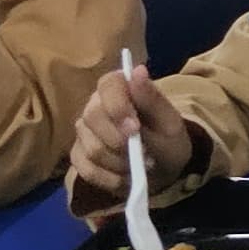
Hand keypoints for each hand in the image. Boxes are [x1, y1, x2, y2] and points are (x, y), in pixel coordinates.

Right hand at [67, 63, 198, 207]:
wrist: (162, 169)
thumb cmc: (168, 140)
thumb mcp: (170, 122)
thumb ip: (152, 100)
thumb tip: (138, 70)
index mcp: (121, 88)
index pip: (108, 84)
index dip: (117, 106)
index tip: (134, 128)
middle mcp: (95, 105)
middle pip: (92, 117)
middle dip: (119, 141)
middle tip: (143, 154)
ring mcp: (84, 132)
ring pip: (92, 148)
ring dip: (120, 163)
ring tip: (140, 166)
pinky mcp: (78, 156)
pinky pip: (87, 170)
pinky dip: (110, 179)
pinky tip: (126, 178)